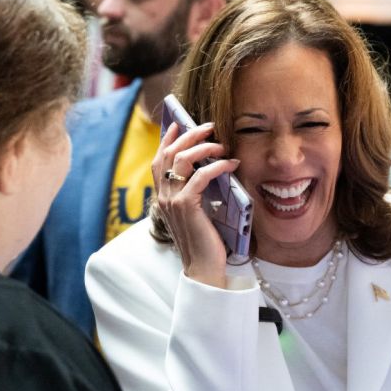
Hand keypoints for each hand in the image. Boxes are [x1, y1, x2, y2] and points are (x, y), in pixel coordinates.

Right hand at [153, 122, 240, 287]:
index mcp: (163, 197)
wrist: (203, 267)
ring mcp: (172, 201)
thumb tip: (209, 168)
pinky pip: (201, 176)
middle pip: (169, 154)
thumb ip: (196, 192)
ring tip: (221, 144)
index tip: (179, 123)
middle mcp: (163, 196)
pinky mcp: (186, 206)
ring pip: (182, 160)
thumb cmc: (204, 241)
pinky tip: (230, 164)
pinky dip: (217, 166)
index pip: (159, 161)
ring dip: (203, 146)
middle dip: (189, 135)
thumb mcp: (197, 212)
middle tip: (209, 126)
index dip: (168, 140)